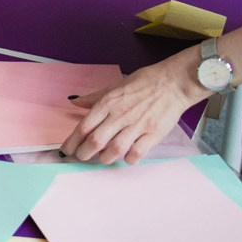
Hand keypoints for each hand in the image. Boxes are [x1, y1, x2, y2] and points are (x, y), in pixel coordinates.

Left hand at [61, 57, 201, 163]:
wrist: (174, 82)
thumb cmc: (145, 82)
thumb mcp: (116, 85)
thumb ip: (95, 97)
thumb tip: (74, 101)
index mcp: (109, 102)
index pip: (83, 126)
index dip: (72, 142)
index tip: (66, 150)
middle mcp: (120, 115)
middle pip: (95, 141)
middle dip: (84, 153)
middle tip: (81, 157)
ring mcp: (137, 125)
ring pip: (114, 149)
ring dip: (104, 158)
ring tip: (103, 158)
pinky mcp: (153, 134)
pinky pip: (137, 153)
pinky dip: (128, 159)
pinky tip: (126, 157)